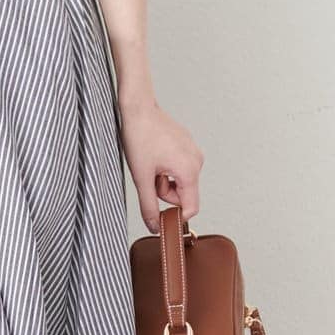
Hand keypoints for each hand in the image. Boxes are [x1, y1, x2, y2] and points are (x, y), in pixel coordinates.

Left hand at [119, 97, 202, 229]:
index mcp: (189, 170)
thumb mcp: (141, 177)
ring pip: (179, 181)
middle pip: (183, 195)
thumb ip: (149, 206)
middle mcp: (197, 161)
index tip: (158, 214)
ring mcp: (193, 152)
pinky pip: (178, 167)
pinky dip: (165, 167)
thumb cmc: (139, 136)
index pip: (190, 209)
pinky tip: (154, 154)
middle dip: (164, 191)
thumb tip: (154, 226)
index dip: (174, 216)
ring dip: (163, 179)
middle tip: (148, 175)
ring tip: (150, 162)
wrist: (138, 108)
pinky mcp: (187, 145)